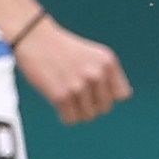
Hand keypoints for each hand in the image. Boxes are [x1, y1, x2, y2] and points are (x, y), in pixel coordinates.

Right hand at [14, 18, 128, 123]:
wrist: (33, 38)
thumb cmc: (61, 49)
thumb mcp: (92, 55)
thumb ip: (108, 73)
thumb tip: (125, 97)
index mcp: (107, 62)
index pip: (121, 95)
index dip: (106, 94)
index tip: (93, 88)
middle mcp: (96, 74)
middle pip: (104, 108)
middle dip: (90, 104)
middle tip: (75, 92)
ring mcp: (79, 85)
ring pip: (87, 116)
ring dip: (76, 111)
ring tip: (66, 96)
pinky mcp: (61, 95)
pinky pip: (70, 119)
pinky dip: (64, 116)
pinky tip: (58, 102)